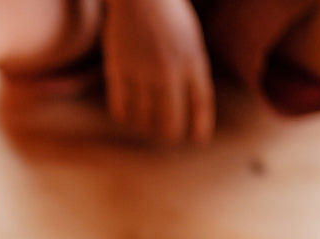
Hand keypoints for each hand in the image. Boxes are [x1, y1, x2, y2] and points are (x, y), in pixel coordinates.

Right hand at [101, 0, 213, 144]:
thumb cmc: (168, 16)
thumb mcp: (190, 42)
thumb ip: (191, 73)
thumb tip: (186, 110)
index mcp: (193, 60)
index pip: (200, 105)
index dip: (199, 127)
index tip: (197, 140)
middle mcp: (169, 70)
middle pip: (170, 122)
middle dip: (169, 133)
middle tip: (166, 134)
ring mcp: (142, 71)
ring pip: (144, 119)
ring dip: (146, 126)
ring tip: (146, 121)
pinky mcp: (118, 69)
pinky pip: (121, 109)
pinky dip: (125, 117)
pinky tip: (128, 113)